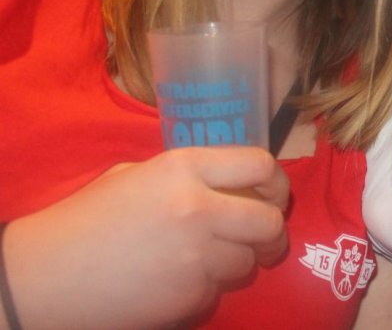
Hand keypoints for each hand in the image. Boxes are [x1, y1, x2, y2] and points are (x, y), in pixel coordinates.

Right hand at [5, 146, 288, 328]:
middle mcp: (199, 207)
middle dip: (273, 233)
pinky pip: (218, 291)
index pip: (260, 165)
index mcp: (184, 168)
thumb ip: (189, 176)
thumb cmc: (87, 219)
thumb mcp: (137, 176)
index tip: (273, 196)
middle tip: (265, 239)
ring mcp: (197, 256)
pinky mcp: (188, 296)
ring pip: (248, 261)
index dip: (276, 182)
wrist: (45, 276)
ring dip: (237, 262)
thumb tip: (234, 186)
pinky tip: (175, 281)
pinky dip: (205, 289)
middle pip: (270, 220)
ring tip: (205, 260)